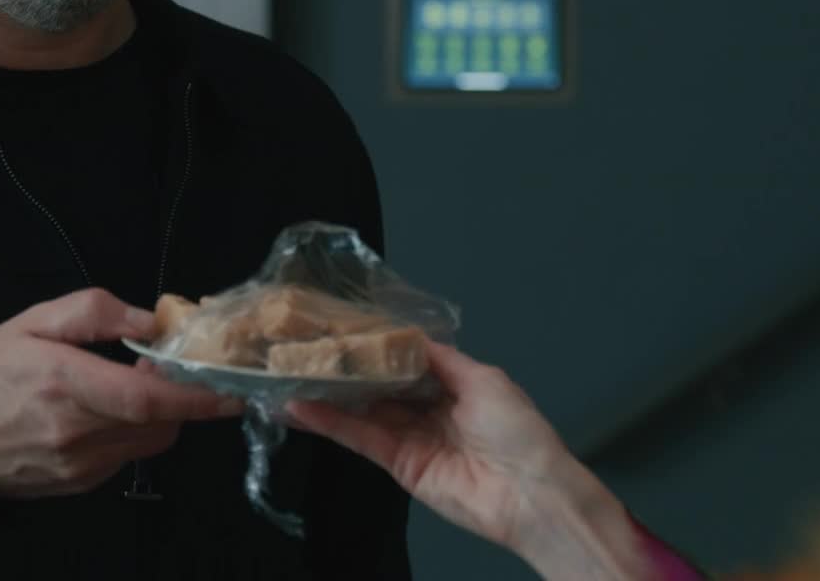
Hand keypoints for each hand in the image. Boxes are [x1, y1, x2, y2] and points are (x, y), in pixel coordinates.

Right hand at [0, 287, 243, 498]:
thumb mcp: (31, 321)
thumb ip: (94, 312)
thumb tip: (151, 322)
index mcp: (65, 383)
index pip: (148, 399)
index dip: (198, 396)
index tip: (233, 388)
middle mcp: (77, 432)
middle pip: (160, 423)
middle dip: (180, 398)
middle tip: (166, 369)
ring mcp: (79, 465)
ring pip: (148, 442)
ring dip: (157, 416)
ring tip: (127, 387)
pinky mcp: (79, 484)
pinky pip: (126, 456)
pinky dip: (131, 433)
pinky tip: (103, 413)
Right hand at [287, 343, 647, 577]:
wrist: (528, 494)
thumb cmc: (516, 429)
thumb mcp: (483, 379)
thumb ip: (440, 358)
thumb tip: (406, 335)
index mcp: (454, 386)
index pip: (407, 361)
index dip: (378, 344)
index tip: (345, 325)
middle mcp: (429, 410)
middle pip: (381, 384)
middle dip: (349, 367)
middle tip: (308, 345)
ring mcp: (411, 438)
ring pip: (364, 410)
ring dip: (330, 394)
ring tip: (291, 372)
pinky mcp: (397, 464)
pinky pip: (360, 438)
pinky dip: (330, 424)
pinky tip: (301, 408)